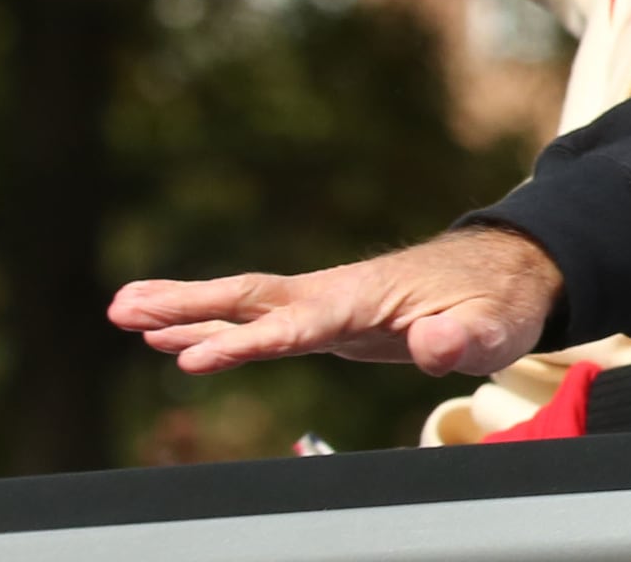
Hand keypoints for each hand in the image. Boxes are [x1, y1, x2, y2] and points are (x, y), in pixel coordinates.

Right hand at [110, 224, 561, 377]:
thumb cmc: (498, 303)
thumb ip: (461, 339)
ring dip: (186, 309)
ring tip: (121, 313)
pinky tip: (170, 340)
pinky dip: (215, 326)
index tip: (191, 357)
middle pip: (252, 299)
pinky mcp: (328, 318)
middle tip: (122, 308)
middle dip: (188, 305)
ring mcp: (328, 303)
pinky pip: (260, 322)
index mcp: (368, 298)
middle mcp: (336, 294)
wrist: (508, 274)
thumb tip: (431, 345)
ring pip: (247, 305)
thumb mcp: (493, 328)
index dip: (244, 342)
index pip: (296, 325)